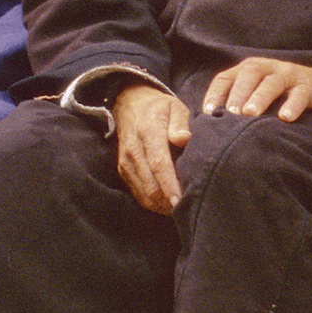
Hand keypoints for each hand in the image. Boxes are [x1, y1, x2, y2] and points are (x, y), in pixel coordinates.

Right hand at [114, 82, 190, 213]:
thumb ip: (180, 122)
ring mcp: (125, 161)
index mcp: (148, 132)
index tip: (180, 200)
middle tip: (188, 208)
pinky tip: (168, 204)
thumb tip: (184, 139)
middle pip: (150, 184)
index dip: (169, 184)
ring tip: (180, 208)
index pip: (159, 164)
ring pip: (143, 193)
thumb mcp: (174, 106)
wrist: (128, 104)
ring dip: (162, 205)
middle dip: (168, 201)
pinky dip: (153, 203)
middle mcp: (133, 149)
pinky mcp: (123, 170)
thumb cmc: (158, 108)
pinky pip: (137, 193)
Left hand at [203, 59, 311, 121]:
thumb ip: (240, 106)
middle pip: (249, 74)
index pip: (226, 77)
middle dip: (237, 94)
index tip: (206, 113)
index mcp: (250, 69)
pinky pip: (300, 94)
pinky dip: (292, 105)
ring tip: (250, 114)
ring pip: (272, 82)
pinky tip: (286, 118)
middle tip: (229, 114)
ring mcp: (289, 75)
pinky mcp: (309, 86)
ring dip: (259, 97)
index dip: (215, 94)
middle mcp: (268, 67)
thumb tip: (212, 131)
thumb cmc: (284, 97)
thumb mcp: (260, 96)